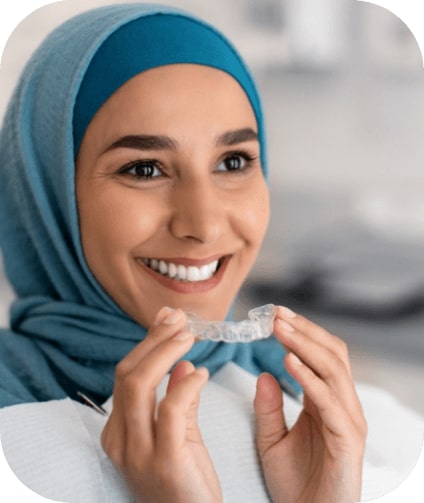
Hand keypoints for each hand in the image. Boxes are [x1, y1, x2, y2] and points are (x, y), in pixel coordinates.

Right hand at [101, 307, 222, 502]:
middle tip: (179, 319)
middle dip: (154, 340)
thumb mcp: (179, 436)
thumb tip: (181, 364)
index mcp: (119, 431)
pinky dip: (186, 384)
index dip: (147, 343)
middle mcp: (120, 439)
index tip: (168, 319)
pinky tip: (202, 373)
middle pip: (128, 374)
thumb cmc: (187, 482)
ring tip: (189, 336)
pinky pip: (170, 409)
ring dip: (165, 352)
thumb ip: (177, 400)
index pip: (126, 375)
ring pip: (139, 384)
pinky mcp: (165, 460)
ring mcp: (138, 452)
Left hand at [254, 307, 366, 502]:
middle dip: (304, 330)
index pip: (320, 355)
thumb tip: (264, 374)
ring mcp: (348, 421)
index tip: (274, 315)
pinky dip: (309, 378)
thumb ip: (267, 407)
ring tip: (279, 328)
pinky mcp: (348, 440)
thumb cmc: (294, 484)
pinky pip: (329, 401)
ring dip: (305, 344)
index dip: (300, 332)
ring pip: (333, 369)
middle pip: (332, 354)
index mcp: (325, 402)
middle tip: (277, 314)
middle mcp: (342, 406)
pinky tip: (288, 361)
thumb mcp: (271, 440)